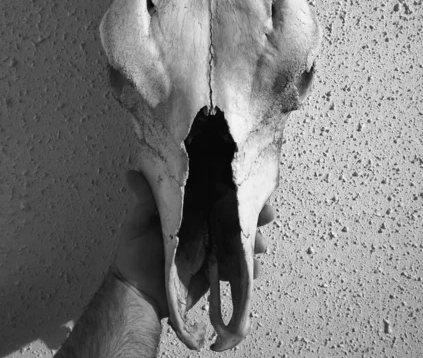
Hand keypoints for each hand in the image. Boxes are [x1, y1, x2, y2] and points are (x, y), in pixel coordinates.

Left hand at [113, 170, 274, 317]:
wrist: (138, 296)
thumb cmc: (135, 256)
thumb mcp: (137, 224)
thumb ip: (143, 202)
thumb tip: (132, 173)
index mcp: (190, 211)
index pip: (216, 195)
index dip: (234, 189)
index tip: (248, 184)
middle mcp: (205, 227)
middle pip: (235, 216)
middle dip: (254, 213)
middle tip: (266, 213)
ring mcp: (212, 249)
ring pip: (241, 241)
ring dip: (255, 241)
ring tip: (260, 245)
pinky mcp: (216, 271)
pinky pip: (238, 268)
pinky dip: (249, 269)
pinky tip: (255, 270)